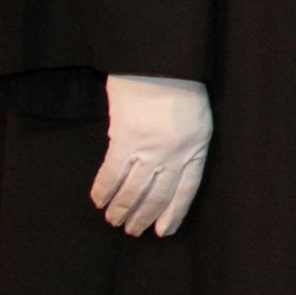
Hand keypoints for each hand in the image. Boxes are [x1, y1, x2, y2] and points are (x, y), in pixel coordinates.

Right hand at [91, 75, 211, 236]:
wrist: (161, 63)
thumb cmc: (181, 87)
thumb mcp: (196, 120)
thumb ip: (184, 148)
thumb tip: (161, 173)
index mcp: (197, 147)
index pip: (187, 189)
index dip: (174, 212)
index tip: (162, 231)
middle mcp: (175, 153)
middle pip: (159, 195)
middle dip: (144, 216)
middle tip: (132, 231)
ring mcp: (151, 148)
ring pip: (134, 190)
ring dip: (122, 209)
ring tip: (114, 221)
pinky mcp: (126, 140)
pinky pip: (112, 174)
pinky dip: (104, 191)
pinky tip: (99, 201)